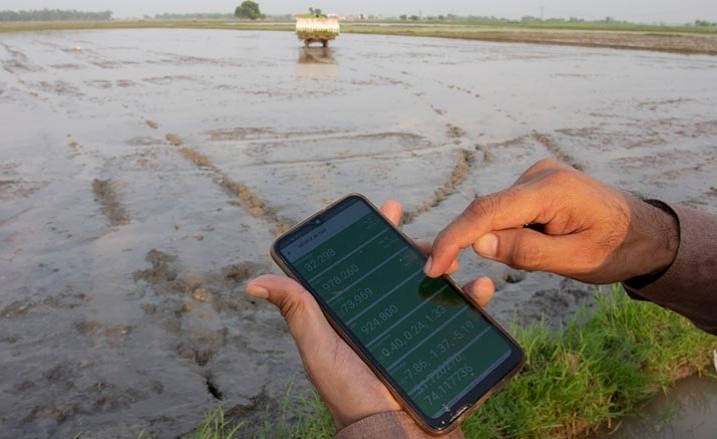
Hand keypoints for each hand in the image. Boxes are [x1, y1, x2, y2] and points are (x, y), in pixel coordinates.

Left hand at [246, 200, 494, 429]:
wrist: (396, 436)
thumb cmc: (352, 396)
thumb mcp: (320, 349)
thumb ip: (298, 313)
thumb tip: (255, 283)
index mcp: (357, 313)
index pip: (367, 265)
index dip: (376, 236)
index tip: (388, 210)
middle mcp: (387, 317)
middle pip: (404, 270)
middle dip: (415, 248)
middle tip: (423, 239)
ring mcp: (416, 330)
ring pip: (434, 286)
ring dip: (447, 267)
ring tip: (453, 260)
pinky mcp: (442, 344)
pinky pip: (462, 315)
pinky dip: (473, 298)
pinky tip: (480, 287)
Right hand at [425, 159, 679, 283]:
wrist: (645, 232)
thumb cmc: (615, 249)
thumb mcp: (573, 261)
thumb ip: (525, 251)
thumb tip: (478, 243)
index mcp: (552, 190)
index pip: (487, 211)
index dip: (454, 238)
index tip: (433, 265)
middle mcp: (539, 175)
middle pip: (485, 209)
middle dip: (465, 240)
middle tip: (445, 271)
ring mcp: (537, 176)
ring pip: (494, 210)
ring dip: (492, 237)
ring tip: (537, 255)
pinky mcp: (535, 184)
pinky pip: (506, 208)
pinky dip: (503, 229)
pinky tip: (533, 244)